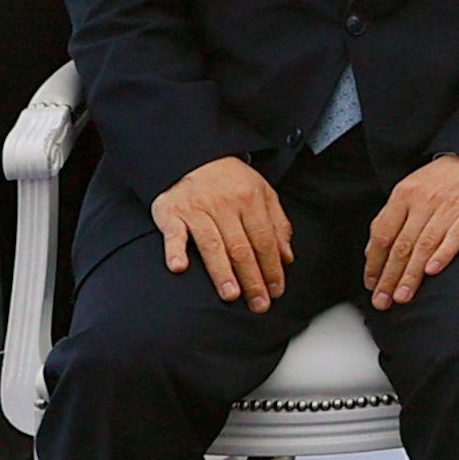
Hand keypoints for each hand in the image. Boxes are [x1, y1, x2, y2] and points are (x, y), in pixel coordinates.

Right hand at [151, 156, 293, 309]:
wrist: (194, 155)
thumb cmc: (230, 179)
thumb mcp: (262, 192)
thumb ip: (277, 223)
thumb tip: (287, 257)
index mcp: (250, 200)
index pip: (265, 240)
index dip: (272, 268)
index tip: (276, 290)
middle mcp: (224, 205)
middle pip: (241, 247)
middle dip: (252, 278)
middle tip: (259, 304)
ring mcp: (196, 209)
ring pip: (212, 244)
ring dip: (222, 271)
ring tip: (231, 294)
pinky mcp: (171, 213)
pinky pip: (173, 234)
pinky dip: (175, 250)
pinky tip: (179, 267)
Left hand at [362, 154, 458, 304]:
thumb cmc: (442, 180)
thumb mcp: (410, 190)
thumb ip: (391, 219)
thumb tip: (372, 252)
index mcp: (404, 195)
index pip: (382, 234)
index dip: (375, 262)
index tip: (372, 284)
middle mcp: (424, 201)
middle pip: (401, 245)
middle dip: (389, 277)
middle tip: (383, 300)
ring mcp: (449, 208)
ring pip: (424, 246)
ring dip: (411, 275)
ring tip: (402, 296)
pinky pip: (455, 237)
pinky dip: (443, 255)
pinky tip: (433, 271)